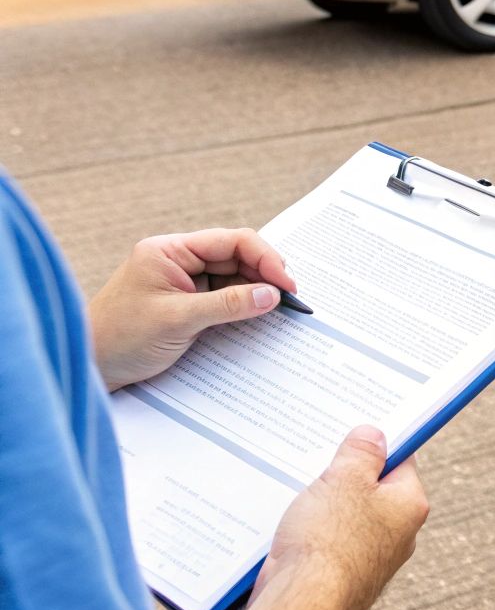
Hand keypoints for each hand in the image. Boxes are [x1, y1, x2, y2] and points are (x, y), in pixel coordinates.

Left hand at [88, 228, 298, 390]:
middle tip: (290, 298)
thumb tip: (272, 295)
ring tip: (280, 307)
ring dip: (257, 290)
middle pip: (236, 257)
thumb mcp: (177, 320)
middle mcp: (178, 260)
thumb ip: (227, 305)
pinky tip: (259, 314)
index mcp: (169, 250)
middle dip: (264, 274)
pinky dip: (244, 305)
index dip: (264, 258)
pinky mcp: (187, 304)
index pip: (230, 242)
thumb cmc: (120, 338)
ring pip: (233, 277)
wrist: (90, 367)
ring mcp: (183, 282)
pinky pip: (224, 297)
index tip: (286, 284)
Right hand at [206, 427, 428, 609]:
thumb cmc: (329, 540)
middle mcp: (397, 534)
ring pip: (345, 515)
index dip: (377, 442)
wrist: (301, 605)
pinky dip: (309, 530)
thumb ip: (361, 453)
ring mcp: (368, 557)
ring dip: (322, 502)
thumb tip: (374, 434)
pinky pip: (326, 541)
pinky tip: (288, 522)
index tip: (356, 427)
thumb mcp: (346, 479)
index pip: (401, 460)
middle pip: (371, 488)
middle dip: (344, 473)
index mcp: (410, 505)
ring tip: (298, 490)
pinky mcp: (339, 575)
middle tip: (318, 458)